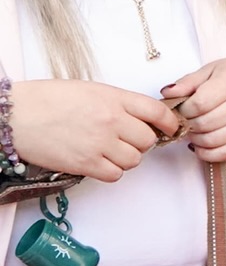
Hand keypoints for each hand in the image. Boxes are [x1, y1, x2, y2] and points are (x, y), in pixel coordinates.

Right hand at [7, 79, 178, 181]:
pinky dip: (111, 171)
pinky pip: (115, 175)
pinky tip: (98, 162)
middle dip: (141, 142)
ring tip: (109, 150)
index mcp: (115, 99)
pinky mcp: (85, 163)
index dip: (170, 123)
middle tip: (126, 140)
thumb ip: (118, 103)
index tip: (170, 128)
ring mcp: (100, 143)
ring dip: (126, 158)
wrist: (15, 114)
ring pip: (134, 160)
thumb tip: (141, 117)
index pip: (158, 112)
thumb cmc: (48, 99)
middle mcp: (112, 121)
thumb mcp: (91, 90)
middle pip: (148, 140)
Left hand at [162, 56, 225, 161]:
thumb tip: (167, 94)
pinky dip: (209, 154)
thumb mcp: (210, 70)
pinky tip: (200, 146)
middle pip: (205, 123)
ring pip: (213, 140)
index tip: (180, 109)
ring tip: (192, 131)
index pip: (200, 103)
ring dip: (196, 139)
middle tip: (184, 121)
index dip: (183, 110)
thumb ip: (188, 82)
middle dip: (187, 125)